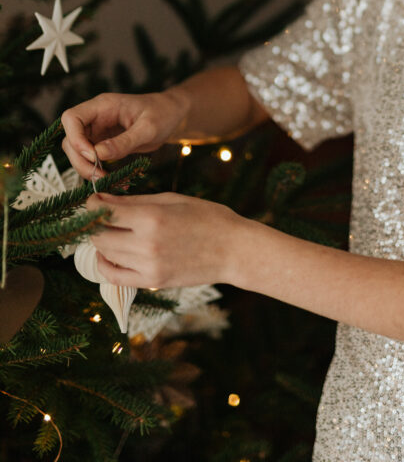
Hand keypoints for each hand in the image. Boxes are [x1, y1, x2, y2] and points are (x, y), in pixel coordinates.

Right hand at [61, 89, 188, 179]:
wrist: (172, 115)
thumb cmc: (163, 113)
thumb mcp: (148, 128)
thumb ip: (125, 141)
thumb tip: (98, 154)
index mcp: (103, 105)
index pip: (71, 118)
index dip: (75, 139)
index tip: (92, 156)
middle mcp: (95, 118)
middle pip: (71, 140)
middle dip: (81, 160)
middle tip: (100, 175)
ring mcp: (98, 131)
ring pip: (77, 153)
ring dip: (88, 169)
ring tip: (109, 180)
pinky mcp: (102, 144)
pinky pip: (91, 160)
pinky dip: (97, 172)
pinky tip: (114, 179)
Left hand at [88, 191, 244, 288]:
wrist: (233, 249)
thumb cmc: (207, 217)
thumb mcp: (172, 199)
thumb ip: (135, 201)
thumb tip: (103, 199)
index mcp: (152, 218)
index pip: (103, 212)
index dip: (91, 204)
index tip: (93, 200)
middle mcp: (146, 245)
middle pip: (99, 235)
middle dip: (94, 222)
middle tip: (100, 213)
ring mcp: (148, 267)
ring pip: (105, 254)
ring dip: (100, 240)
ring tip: (109, 230)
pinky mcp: (152, 282)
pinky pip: (115, 276)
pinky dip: (106, 264)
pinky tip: (109, 254)